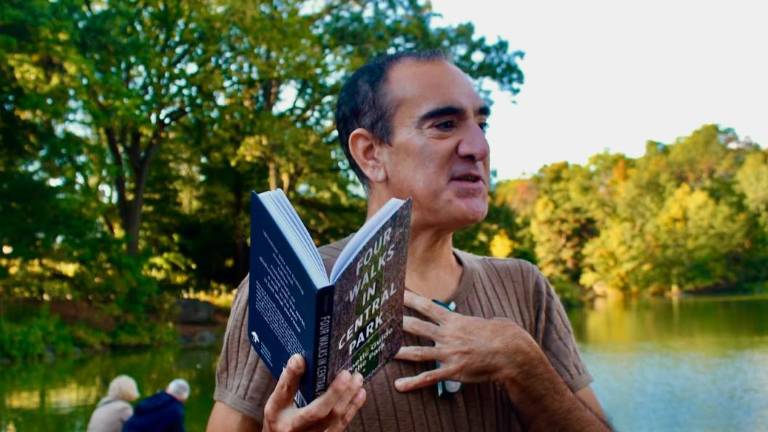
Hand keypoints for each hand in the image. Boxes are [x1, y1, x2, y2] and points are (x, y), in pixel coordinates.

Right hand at [263, 354, 366, 431]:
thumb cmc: (279, 420)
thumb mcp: (276, 403)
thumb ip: (287, 382)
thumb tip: (299, 358)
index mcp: (283, 417)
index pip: (290, 397)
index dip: (296, 379)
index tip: (304, 360)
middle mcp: (299, 429)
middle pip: (320, 412)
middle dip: (336, 392)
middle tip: (347, 373)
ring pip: (335, 419)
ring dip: (349, 398)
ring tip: (357, 380)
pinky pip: (342, 424)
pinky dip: (352, 408)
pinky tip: (359, 394)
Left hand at [393, 290, 535, 391]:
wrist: (512, 353)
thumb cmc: (502, 335)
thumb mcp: (482, 320)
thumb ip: (467, 320)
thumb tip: (465, 318)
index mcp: (454, 320)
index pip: (426, 305)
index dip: (409, 298)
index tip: (395, 291)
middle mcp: (448, 335)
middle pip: (416, 326)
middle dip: (397, 321)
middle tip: (379, 318)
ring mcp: (449, 353)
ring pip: (418, 352)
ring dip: (399, 352)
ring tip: (383, 352)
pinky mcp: (453, 371)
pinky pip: (429, 377)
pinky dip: (413, 382)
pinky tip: (400, 385)